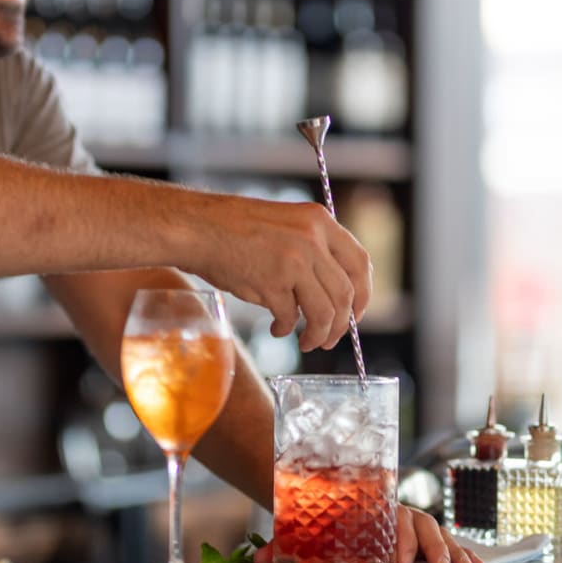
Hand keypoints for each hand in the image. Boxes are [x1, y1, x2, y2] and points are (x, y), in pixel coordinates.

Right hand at [190, 196, 371, 351]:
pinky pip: (290, 316)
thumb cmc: (233, 228)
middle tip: (329, 338)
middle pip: (345, 294)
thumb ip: (311, 248)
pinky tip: (276, 329)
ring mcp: (294, 261)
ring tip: (306, 342)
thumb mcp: (285, 224)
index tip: (355, 313)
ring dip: (318, 334)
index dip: (363, 294)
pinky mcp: (272, 282)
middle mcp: (312, 239)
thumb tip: (331, 290)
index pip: (359, 263)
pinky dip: (286, 329)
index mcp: (319, 221)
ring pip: (324, 312)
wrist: (197, 227)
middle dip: (341, 324)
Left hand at [252, 506, 485, 562]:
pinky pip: (448, 542)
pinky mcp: (424, 539)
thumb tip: (259, 562)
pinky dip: (464, 553)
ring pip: (438, 533)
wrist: (332, 503)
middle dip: (431, 549)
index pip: (386, 523)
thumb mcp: (305, 534)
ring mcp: (412, 526)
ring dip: (454, 553)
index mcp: (369, 513)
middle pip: (419, 526)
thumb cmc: (322, 523)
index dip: (395, 542)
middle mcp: (395, 516)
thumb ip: (286, 547)